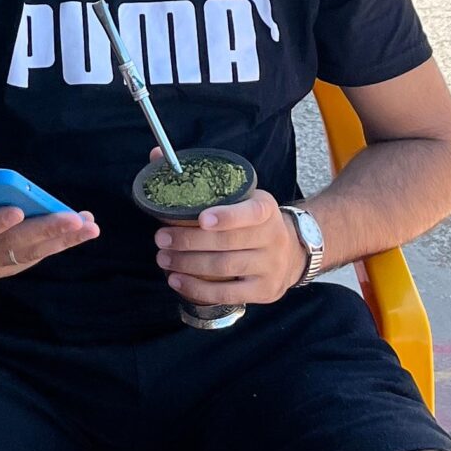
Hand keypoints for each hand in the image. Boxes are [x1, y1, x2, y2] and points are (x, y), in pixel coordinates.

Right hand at [0, 144, 97, 279]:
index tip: (17, 210)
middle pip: (11, 244)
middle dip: (45, 230)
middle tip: (75, 219)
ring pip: (27, 254)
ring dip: (60, 240)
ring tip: (88, 226)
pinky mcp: (4, 267)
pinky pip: (33, 258)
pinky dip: (56, 245)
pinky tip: (78, 232)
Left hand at [152, 173, 306, 309]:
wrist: (293, 252)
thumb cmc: (252, 220)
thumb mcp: (240, 194)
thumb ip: (200, 177)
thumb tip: (158, 156)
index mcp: (265, 209)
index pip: (250, 212)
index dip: (227, 216)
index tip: (201, 218)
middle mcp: (272, 237)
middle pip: (228, 242)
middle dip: (189, 241)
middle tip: (160, 239)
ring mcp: (270, 266)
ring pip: (224, 268)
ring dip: (188, 265)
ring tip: (163, 258)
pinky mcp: (264, 290)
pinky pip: (227, 294)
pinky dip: (198, 289)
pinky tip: (176, 280)